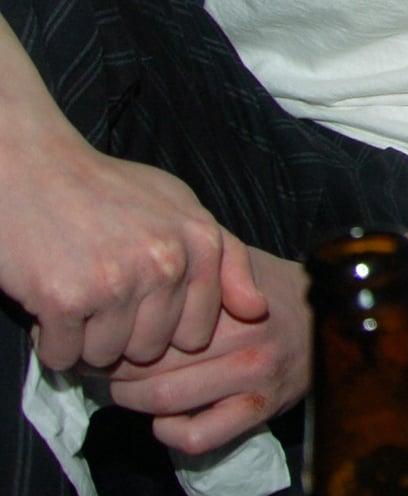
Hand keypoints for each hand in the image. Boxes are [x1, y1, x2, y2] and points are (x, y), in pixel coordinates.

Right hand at [0, 137, 264, 371]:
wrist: (31, 168)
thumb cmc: (106, 190)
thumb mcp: (180, 206)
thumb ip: (226, 257)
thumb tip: (258, 310)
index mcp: (199, 241)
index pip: (198, 331)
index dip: (165, 329)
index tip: (140, 305)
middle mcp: (165, 262)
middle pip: (151, 349)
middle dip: (122, 336)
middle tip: (98, 297)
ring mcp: (115, 282)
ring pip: (107, 357)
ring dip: (84, 341)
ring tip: (75, 295)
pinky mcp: (64, 300)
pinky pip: (62, 356)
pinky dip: (50, 342)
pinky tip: (48, 306)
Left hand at [105, 248, 309, 455]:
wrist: (338, 315)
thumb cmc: (278, 287)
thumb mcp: (244, 260)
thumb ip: (202, 264)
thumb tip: (144, 276)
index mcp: (233, 301)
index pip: (154, 323)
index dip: (119, 332)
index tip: (109, 334)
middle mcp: (244, 340)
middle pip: (152, 364)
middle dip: (117, 369)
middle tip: (106, 365)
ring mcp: (254, 378)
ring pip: (167, 400)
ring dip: (134, 400)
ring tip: (128, 390)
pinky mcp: (261, 409)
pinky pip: (200, 436)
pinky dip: (171, 433)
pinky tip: (166, 419)